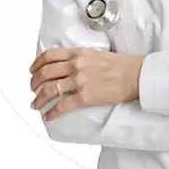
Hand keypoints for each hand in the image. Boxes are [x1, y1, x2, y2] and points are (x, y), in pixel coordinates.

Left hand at [29, 47, 144, 120]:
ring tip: (36, 104)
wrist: (135, 74)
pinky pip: (62, 106)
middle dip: (34, 82)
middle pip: (45, 73)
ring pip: (49, 89)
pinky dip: (52, 112)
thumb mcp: (97, 54)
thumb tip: (69, 65)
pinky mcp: (84, 96)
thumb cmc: (121, 64)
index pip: (50, 55)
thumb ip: (81, 58)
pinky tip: (48, 115)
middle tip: (33, 88)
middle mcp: (76, 65)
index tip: (32, 70)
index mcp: (79, 53)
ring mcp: (79, 80)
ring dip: (39, 98)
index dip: (37, 64)